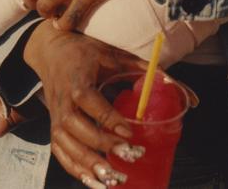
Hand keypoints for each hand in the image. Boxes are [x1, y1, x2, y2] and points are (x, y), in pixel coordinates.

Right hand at [24, 21, 147, 183]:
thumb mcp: (114, 55)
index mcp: (79, 80)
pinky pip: (61, 153)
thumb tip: (175, 84)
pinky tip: (94, 182)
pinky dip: (76, 170)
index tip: (130, 132)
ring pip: (67, 146)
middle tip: (130, 156)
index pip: (91, 102)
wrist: (52, 51)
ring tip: (113, 179)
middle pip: (78, 129)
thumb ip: (144, 68)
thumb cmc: (86, 52)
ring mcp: (56, 117)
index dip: (109, 119)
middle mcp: (64, 101)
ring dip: (89, 165)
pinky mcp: (53, 128)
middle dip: (103, 146)